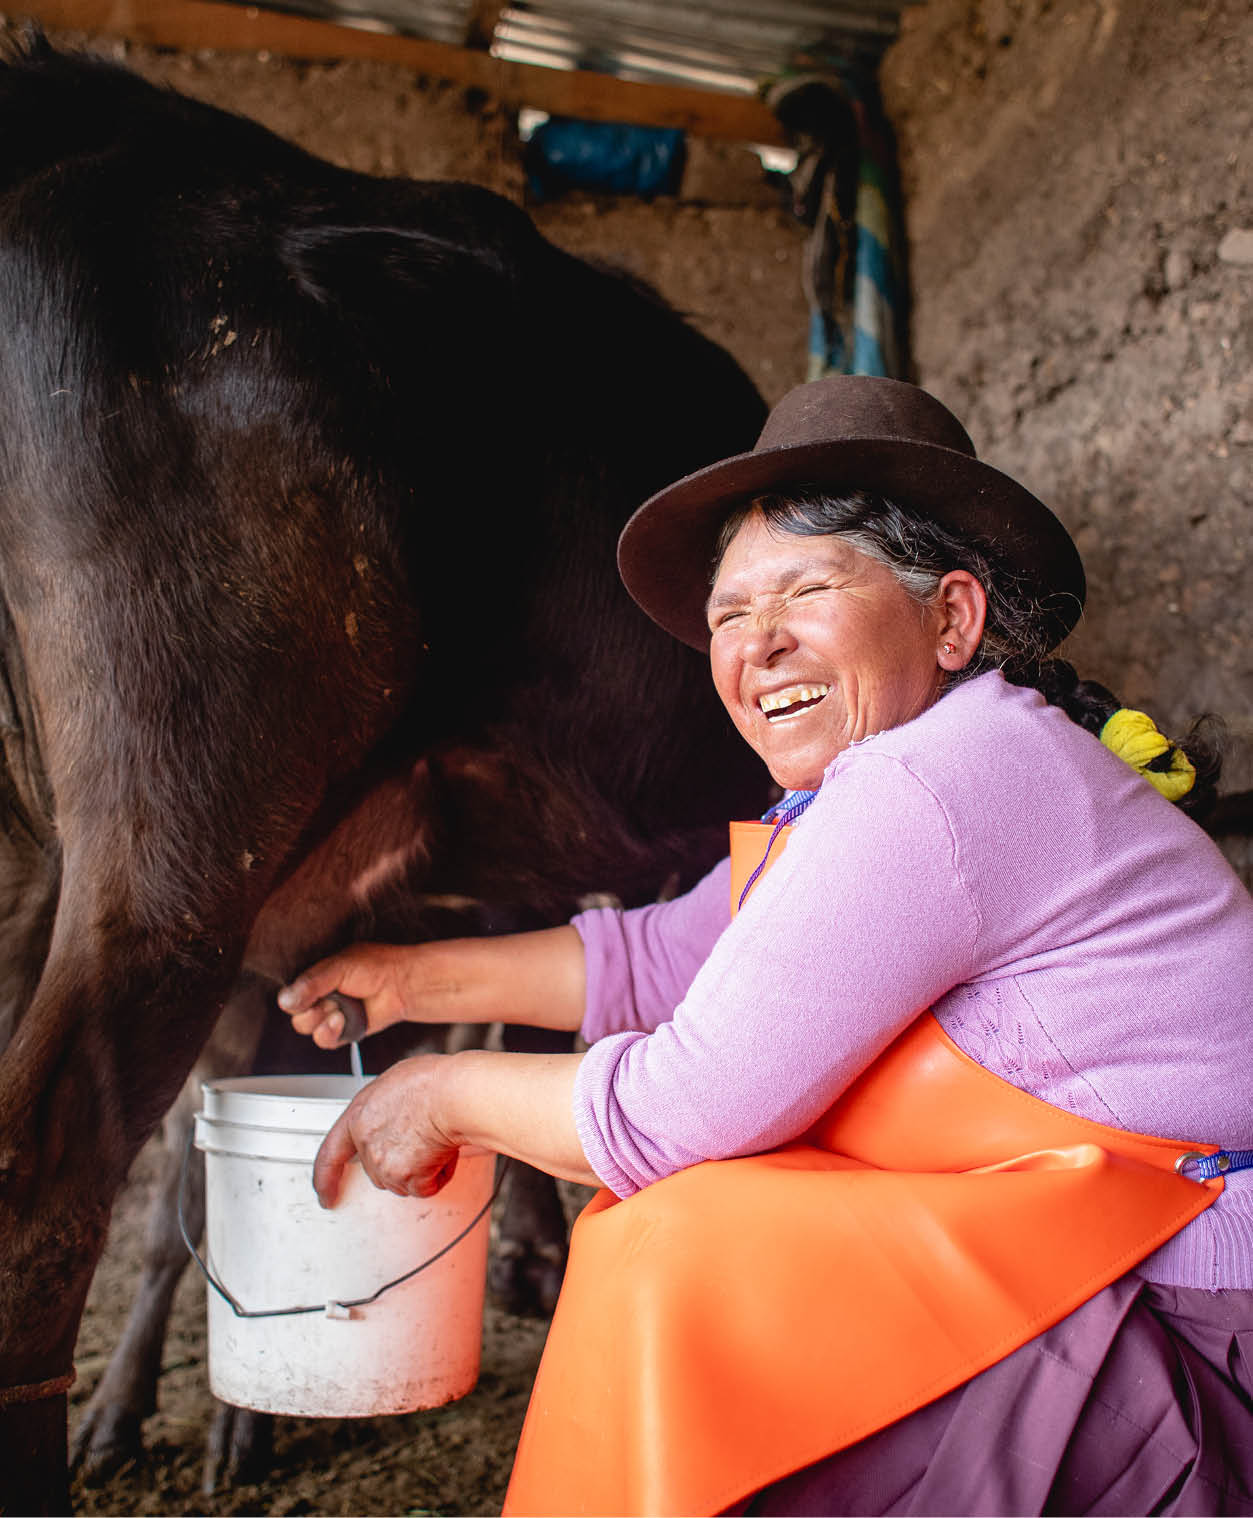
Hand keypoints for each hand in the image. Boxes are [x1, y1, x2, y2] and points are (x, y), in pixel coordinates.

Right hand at [278, 942, 420, 1047]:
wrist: (401, 984)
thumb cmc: (375, 967)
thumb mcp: (339, 967)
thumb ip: (311, 983)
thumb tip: (285, 1000)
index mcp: (316, 977)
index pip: (290, 992)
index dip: (294, 997)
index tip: (303, 995)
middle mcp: (321, 996)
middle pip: (295, 1013)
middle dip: (309, 1010)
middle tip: (327, 1001)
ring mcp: (330, 1014)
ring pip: (306, 1027)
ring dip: (320, 1021)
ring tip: (338, 1010)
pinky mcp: (342, 1031)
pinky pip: (324, 1040)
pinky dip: (329, 1033)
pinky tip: (340, 1021)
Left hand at [313, 1054, 458, 1206]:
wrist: (452, 1094)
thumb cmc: (433, 1082)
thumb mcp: (396, 1082)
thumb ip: (385, 1107)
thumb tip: (395, 1114)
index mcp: (359, 1116)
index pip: (330, 1154)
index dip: (326, 1177)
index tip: (326, 1193)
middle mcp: (366, 1142)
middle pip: (377, 1169)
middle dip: (399, 1163)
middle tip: (421, 1142)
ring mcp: (384, 1162)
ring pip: (402, 1180)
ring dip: (421, 1168)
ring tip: (437, 1138)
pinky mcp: (405, 1176)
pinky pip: (425, 1187)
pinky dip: (438, 1175)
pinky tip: (445, 1151)